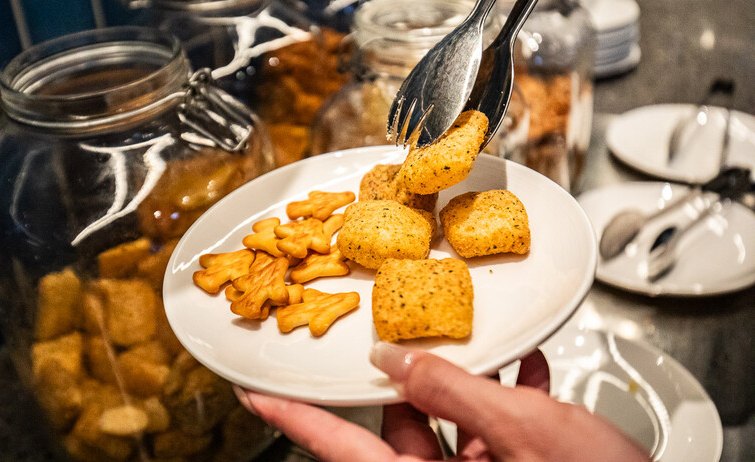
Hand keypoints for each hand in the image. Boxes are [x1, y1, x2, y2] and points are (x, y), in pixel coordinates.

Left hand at [238, 344, 650, 461]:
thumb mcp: (518, 431)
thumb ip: (450, 389)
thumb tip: (394, 359)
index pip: (338, 445)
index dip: (290, 417)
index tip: (254, 393)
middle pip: (398, 423)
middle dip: (404, 374)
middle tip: (392, 333)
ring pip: (448, 420)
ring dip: (462, 377)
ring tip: (472, 339)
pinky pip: (490, 428)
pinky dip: (502, 395)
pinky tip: (524, 370)